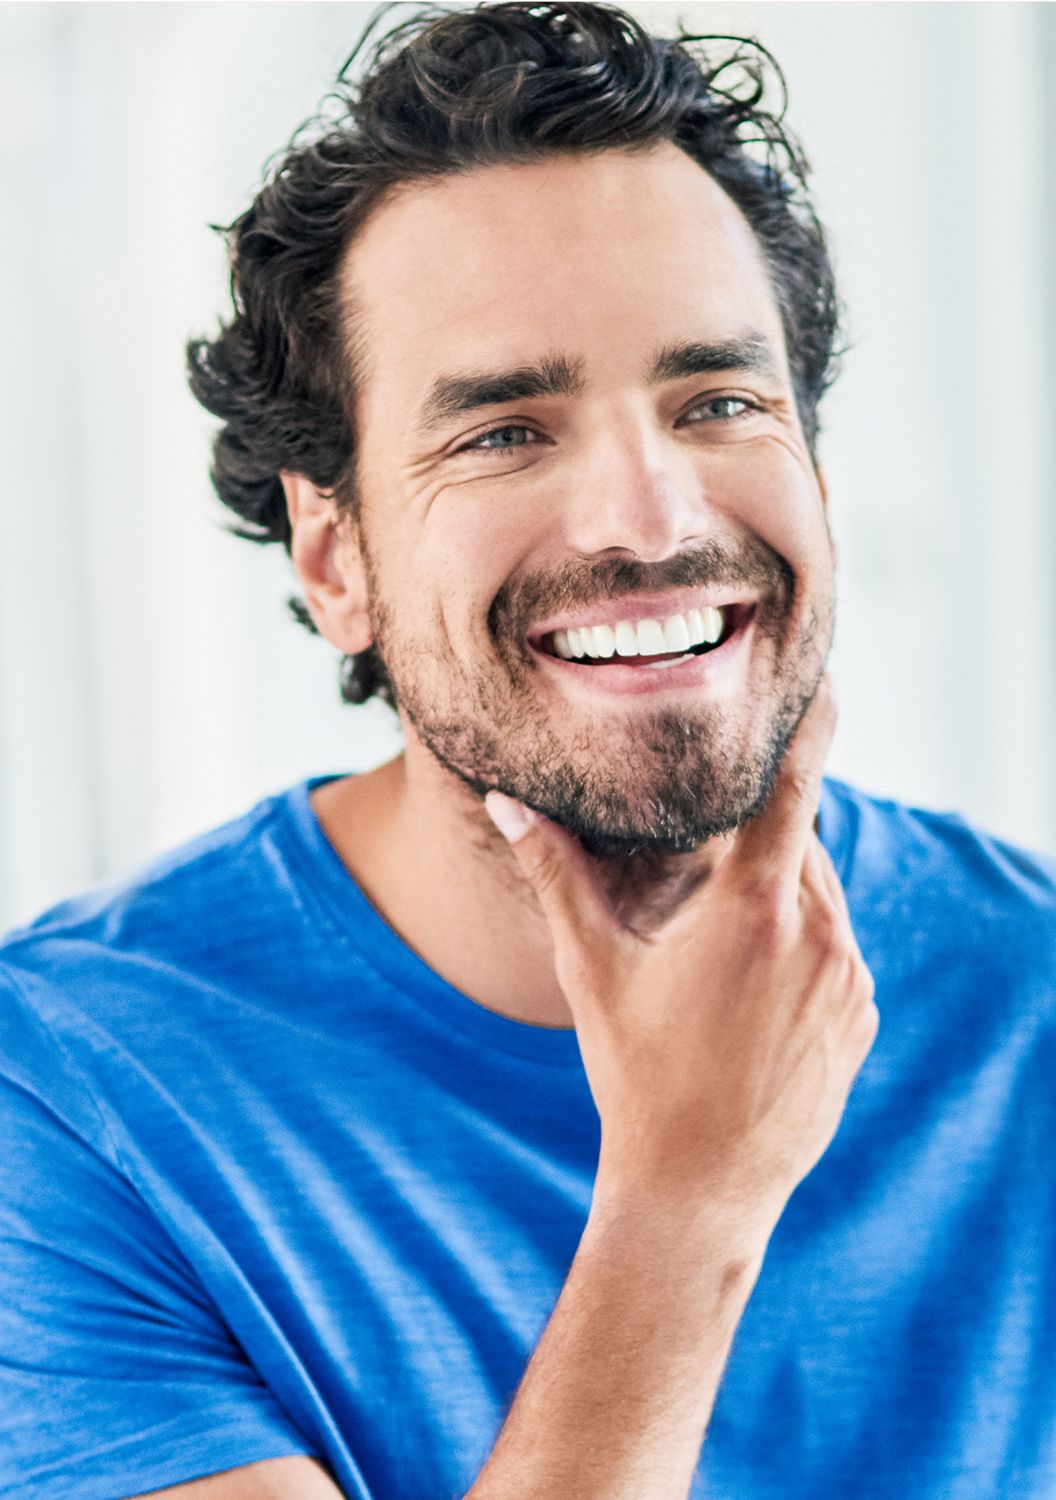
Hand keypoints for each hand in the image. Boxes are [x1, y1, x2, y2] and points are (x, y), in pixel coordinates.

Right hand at [485, 677, 877, 1234]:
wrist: (700, 1187)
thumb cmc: (635, 1071)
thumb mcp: (591, 966)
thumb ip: (555, 873)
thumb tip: (506, 800)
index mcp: (754, 906)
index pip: (793, 785)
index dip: (810, 723)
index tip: (823, 675)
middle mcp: (818, 932)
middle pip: (798, 841)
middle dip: (758, 833)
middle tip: (708, 856)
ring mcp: (848, 979)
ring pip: (820, 894)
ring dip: (779, 892)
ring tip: (718, 938)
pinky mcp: (861, 1017)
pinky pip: (838, 950)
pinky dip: (803, 943)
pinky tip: (748, 990)